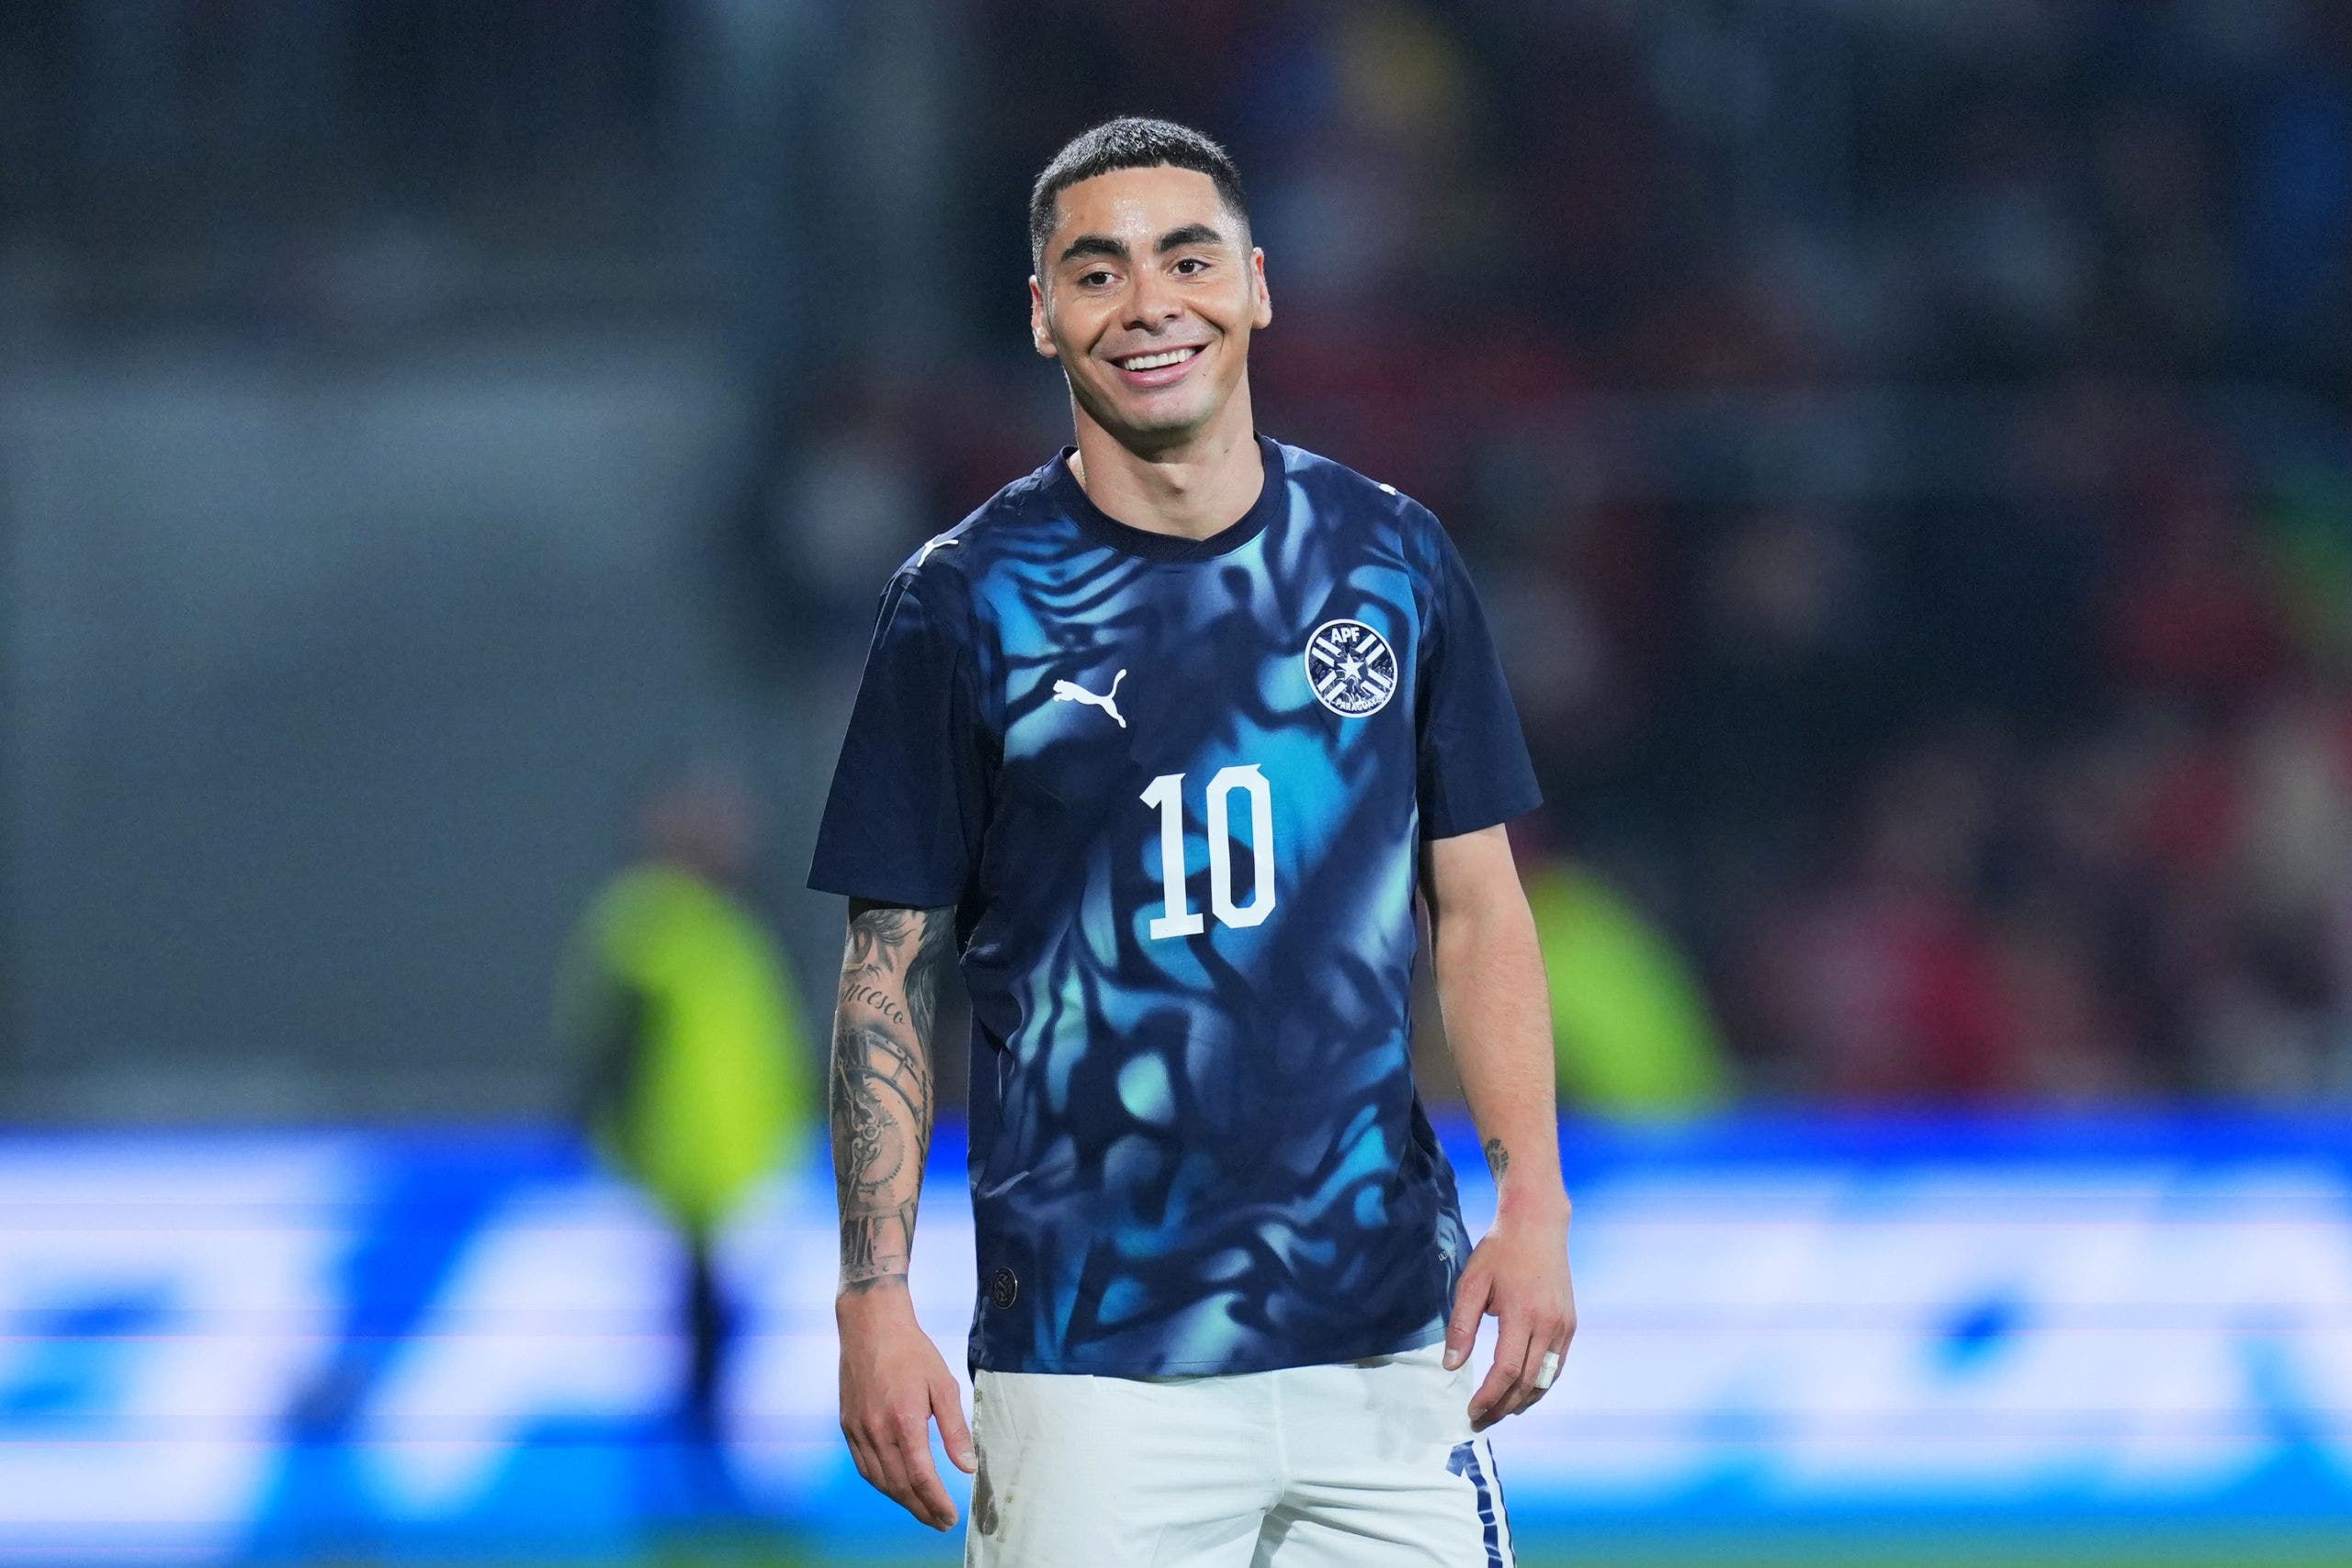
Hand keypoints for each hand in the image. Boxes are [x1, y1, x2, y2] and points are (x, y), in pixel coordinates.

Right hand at [837, 1284, 975, 1528]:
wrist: (870, 1326)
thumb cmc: (911, 1352)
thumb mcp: (943, 1384)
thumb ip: (955, 1429)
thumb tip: (967, 1466)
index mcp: (904, 1420)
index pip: (921, 1476)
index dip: (936, 1502)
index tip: (950, 1517)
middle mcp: (877, 1430)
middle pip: (899, 1485)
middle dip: (921, 1510)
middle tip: (940, 1523)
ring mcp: (858, 1430)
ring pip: (880, 1480)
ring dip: (902, 1501)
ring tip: (923, 1512)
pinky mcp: (848, 1426)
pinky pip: (864, 1466)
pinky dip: (882, 1484)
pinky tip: (896, 1488)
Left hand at [1443, 1203, 1574, 1430]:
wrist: (1537, 1224)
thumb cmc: (1499, 1252)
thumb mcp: (1472, 1283)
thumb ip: (1462, 1327)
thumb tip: (1451, 1366)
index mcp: (1521, 1314)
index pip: (1507, 1370)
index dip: (1489, 1396)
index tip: (1471, 1411)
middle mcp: (1548, 1324)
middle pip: (1527, 1381)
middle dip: (1502, 1407)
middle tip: (1480, 1420)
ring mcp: (1564, 1326)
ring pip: (1546, 1379)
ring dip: (1523, 1402)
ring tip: (1499, 1413)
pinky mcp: (1570, 1324)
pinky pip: (1557, 1365)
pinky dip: (1540, 1385)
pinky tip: (1523, 1393)